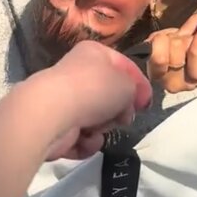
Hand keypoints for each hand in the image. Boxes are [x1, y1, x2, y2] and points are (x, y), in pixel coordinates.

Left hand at [45, 41, 151, 159]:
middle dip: (118, 110)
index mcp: (94, 54)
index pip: (124, 66)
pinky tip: (85, 139)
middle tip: (123, 118)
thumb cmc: (94, 89)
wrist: (51, 113)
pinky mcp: (56, 126)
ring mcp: (64, 100)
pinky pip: (81, 137)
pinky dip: (86, 142)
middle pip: (109, 95)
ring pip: (96, 119)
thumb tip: (125, 108)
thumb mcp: (127, 84)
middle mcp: (77, 74)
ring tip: (96, 128)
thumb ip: (134, 92)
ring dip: (102, 128)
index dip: (139, 85)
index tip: (146, 104)